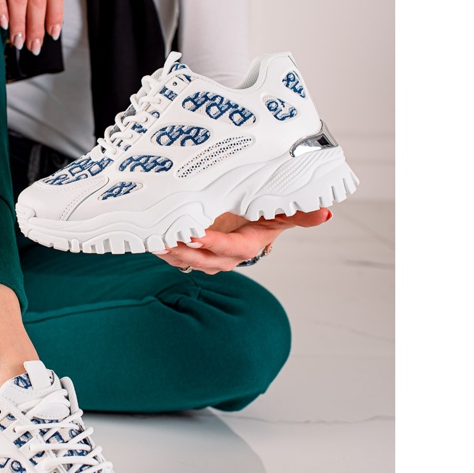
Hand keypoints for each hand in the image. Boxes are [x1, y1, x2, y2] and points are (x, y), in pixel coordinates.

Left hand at [152, 208, 332, 273]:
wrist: (249, 225)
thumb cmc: (265, 215)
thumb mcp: (282, 214)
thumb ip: (300, 213)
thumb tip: (327, 212)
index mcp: (247, 245)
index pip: (230, 247)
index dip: (213, 243)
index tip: (195, 236)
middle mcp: (225, 257)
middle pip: (203, 258)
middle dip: (183, 251)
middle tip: (165, 239)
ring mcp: (207, 258)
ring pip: (185, 260)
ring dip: (167, 252)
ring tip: (150, 240)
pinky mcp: (192, 255)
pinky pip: (174, 256)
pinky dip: (161, 249)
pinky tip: (146, 240)